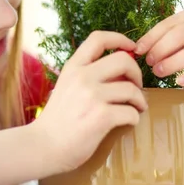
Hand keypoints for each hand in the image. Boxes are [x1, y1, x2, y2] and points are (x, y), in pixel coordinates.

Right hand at [31, 31, 147, 173]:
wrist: (43, 146)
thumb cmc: (57, 120)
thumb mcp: (66, 87)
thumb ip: (87, 76)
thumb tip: (120, 72)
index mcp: (73, 67)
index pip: (98, 38)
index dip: (120, 39)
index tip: (131, 48)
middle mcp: (82, 77)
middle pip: (124, 60)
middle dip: (137, 73)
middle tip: (137, 86)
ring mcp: (92, 96)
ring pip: (132, 89)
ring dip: (139, 100)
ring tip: (137, 108)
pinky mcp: (101, 117)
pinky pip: (131, 112)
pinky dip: (134, 118)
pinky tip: (128, 122)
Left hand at [135, 2, 183, 87]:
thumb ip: (176, 33)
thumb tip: (140, 46)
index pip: (173, 21)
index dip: (152, 36)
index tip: (138, 50)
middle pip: (182, 35)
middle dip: (161, 49)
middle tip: (149, 63)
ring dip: (172, 64)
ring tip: (158, 72)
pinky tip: (180, 82)